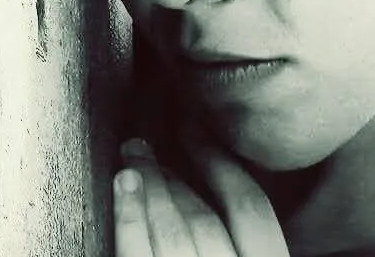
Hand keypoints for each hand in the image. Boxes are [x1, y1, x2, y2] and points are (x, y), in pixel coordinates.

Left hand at [114, 139, 289, 256]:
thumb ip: (242, 241)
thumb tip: (215, 191)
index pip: (254, 210)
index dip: (222, 163)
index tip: (194, 131)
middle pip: (207, 217)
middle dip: (176, 173)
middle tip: (148, 146)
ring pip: (174, 231)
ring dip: (151, 185)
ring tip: (132, 157)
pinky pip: (137, 256)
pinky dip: (129, 215)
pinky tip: (121, 184)